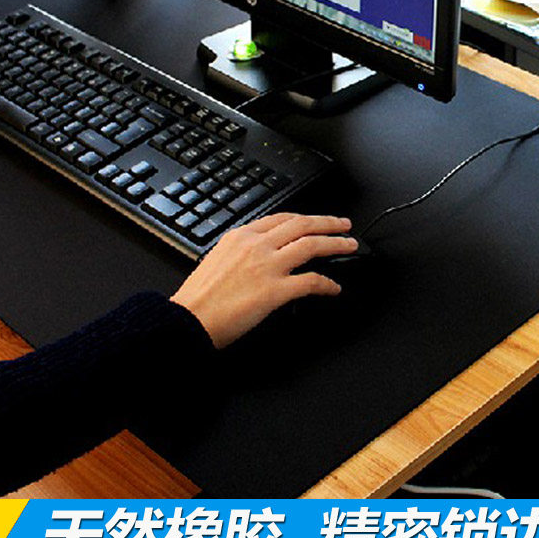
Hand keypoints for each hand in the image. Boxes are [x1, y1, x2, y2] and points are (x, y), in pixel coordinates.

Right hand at [171, 213, 356, 348]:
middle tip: (343, 225)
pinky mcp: (275, 290)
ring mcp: (267, 266)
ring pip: (312, 246)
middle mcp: (256, 245)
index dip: (305, 218)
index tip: (315, 220)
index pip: (281, 218)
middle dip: (328, 223)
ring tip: (349, 246)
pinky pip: (311, 282)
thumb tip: (259, 257)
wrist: (189, 319)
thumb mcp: (216, 260)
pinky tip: (334, 288)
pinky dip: (328, 284)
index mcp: (240, 236)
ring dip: (336, 244)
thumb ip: (240, 252)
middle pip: (302, 225)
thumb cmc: (198, 298)